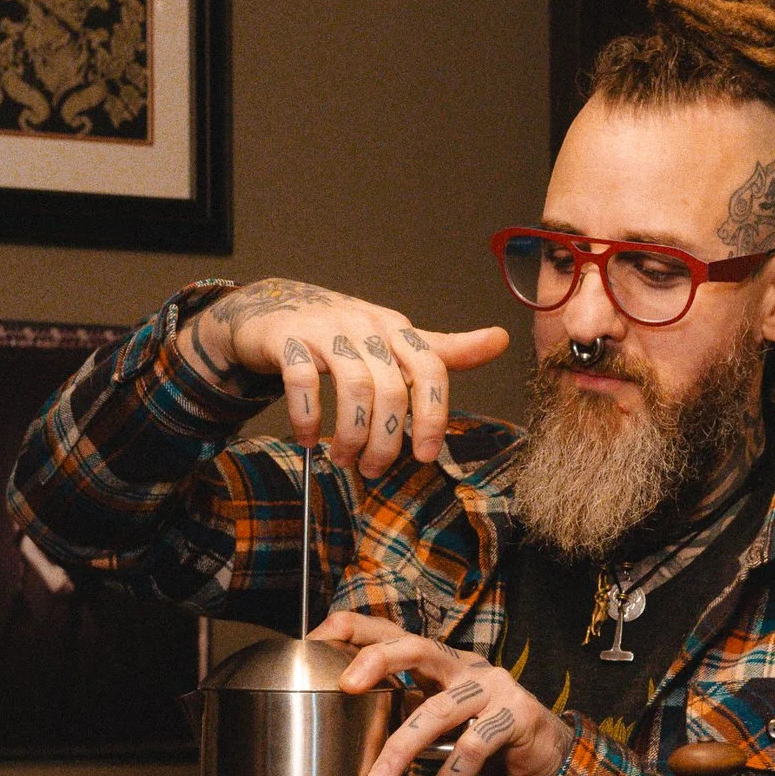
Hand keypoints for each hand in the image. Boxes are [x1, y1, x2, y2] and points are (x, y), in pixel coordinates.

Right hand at [182, 277, 510, 476]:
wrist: (273, 306)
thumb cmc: (344, 333)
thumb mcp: (395, 342)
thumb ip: (443, 351)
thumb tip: (501, 339)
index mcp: (397, 330)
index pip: (430, 369)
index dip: (432, 415)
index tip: (424, 456)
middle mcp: (366, 326)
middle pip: (391, 388)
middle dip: (386, 439)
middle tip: (374, 469)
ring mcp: (326, 329)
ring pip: (353, 386)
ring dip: (351, 434)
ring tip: (344, 459)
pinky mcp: (287, 337)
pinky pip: (302, 379)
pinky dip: (307, 416)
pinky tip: (309, 438)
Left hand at [322, 613, 571, 775]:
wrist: (545, 752)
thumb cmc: (483, 731)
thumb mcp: (439, 713)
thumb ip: (404, 709)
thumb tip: (342, 723)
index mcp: (440, 661)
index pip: (393, 632)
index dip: (357, 629)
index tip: (318, 637)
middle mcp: (464, 666)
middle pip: (418, 647)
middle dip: (379, 660)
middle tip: (346, 685)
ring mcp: (492, 688)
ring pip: (440, 709)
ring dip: (404, 746)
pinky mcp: (516, 716)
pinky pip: (476, 744)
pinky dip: (451, 773)